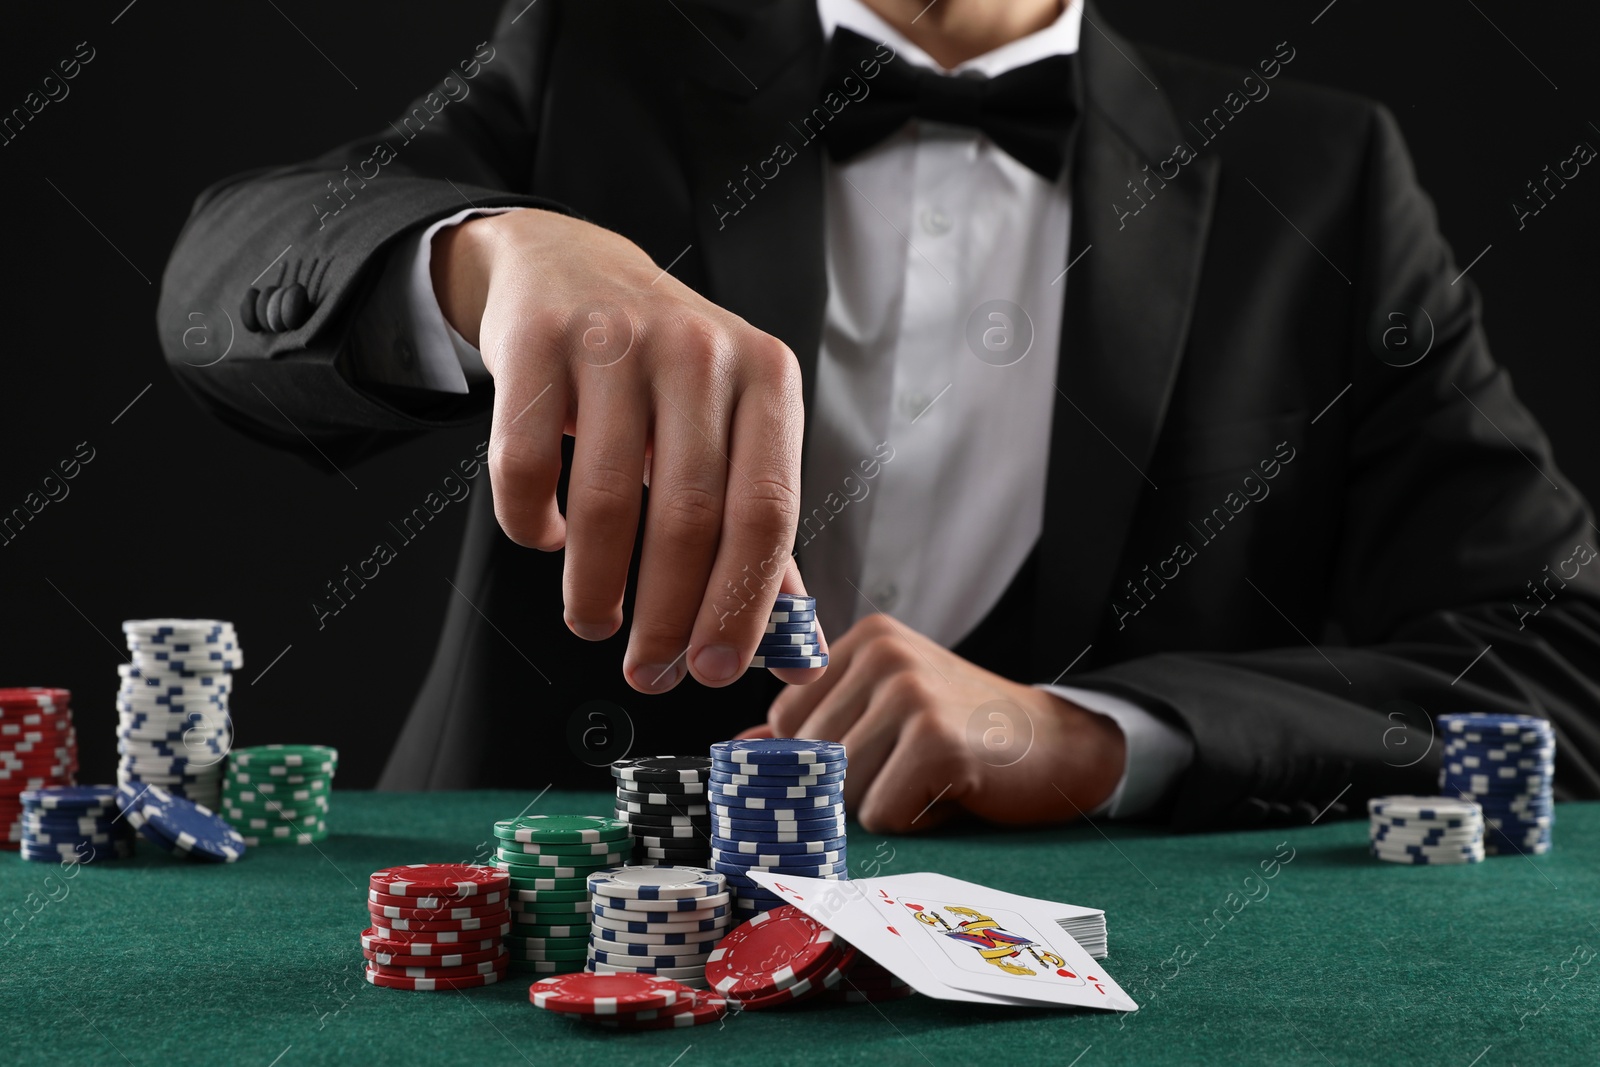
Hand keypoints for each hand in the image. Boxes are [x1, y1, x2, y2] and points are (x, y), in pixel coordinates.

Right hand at [432, 209, 825, 692]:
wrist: (569, 263)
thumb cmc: (666, 373)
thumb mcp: (733, 428)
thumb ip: (761, 539)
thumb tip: (802, 658)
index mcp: (767, 378)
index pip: (766, 512)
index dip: (742, 604)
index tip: (714, 670)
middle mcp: (700, 351)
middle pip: (690, 517)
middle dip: (668, 616)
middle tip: (649, 671)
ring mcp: (617, 341)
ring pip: (607, 501)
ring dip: (595, 588)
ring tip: (594, 621)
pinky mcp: (537, 343)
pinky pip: (526, 467)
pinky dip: (532, 526)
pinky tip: (548, 538)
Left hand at [744, 614, 1125, 832]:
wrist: (1061, 745)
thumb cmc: (966, 734)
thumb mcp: (887, 715)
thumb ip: (815, 730)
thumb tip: (737, 756)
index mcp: (864, 640)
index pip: (787, 722)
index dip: (827, 758)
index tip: (884, 748)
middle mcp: (883, 654)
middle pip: (812, 758)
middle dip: (857, 786)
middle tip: (915, 767)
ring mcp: (911, 692)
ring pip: (842, 789)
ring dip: (886, 804)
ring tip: (932, 777)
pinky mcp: (936, 739)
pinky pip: (881, 814)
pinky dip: (913, 821)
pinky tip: (951, 791)